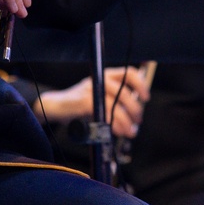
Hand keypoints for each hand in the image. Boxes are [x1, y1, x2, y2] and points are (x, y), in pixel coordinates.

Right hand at [36, 65, 150, 138]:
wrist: (57, 106)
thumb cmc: (81, 102)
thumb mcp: (99, 95)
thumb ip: (115, 98)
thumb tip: (136, 111)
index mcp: (106, 75)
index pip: (129, 73)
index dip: (141, 85)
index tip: (146, 98)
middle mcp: (99, 79)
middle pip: (125, 92)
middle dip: (135, 110)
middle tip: (137, 122)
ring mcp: (91, 89)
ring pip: (116, 105)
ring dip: (126, 121)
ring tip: (130, 131)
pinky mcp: (84, 102)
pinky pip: (105, 114)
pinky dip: (114, 125)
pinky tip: (117, 131)